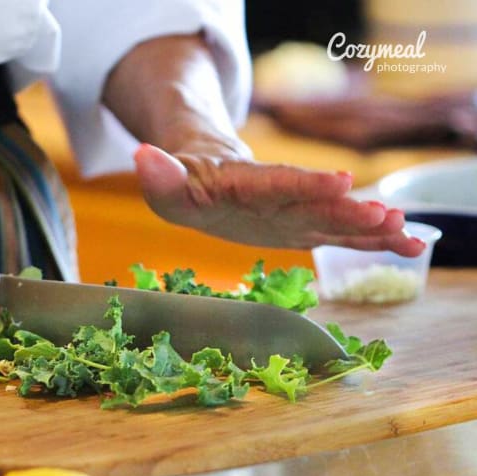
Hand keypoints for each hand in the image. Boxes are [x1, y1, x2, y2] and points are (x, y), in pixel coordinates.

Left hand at [133, 141, 425, 256]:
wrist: (208, 177)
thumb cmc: (186, 182)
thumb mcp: (168, 181)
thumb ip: (160, 174)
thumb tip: (141, 155)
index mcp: (247, 183)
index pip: (279, 182)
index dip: (307, 184)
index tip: (339, 182)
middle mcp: (279, 196)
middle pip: (316, 202)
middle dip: (349, 209)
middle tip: (385, 214)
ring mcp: (295, 212)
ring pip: (336, 218)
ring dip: (369, 226)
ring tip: (408, 232)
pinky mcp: (304, 228)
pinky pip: (340, 235)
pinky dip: (371, 241)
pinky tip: (408, 246)